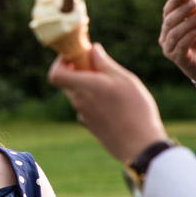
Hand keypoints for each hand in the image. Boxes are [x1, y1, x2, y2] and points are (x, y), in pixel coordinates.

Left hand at [47, 44, 167, 161]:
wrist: (140, 146)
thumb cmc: (135, 110)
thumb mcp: (125, 79)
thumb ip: (105, 63)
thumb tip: (93, 50)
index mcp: (84, 87)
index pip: (55, 75)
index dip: (60, 63)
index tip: (76, 56)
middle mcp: (79, 102)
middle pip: (68, 83)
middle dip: (80, 72)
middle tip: (100, 68)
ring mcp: (84, 116)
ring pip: (79, 95)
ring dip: (90, 87)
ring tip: (114, 87)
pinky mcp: (91, 127)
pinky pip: (87, 108)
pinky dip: (95, 101)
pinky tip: (116, 104)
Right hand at [158, 0, 195, 81]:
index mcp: (168, 29)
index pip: (167, 12)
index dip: (173, 1)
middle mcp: (165, 39)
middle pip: (170, 21)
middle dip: (183, 9)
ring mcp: (170, 50)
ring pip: (176, 32)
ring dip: (189, 21)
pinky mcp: (179, 59)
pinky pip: (183, 45)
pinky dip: (192, 34)